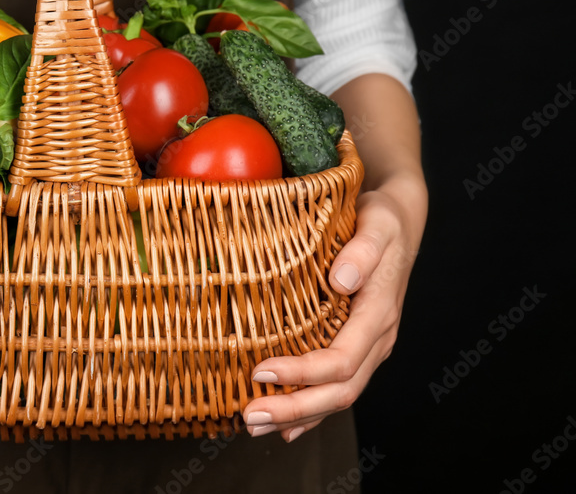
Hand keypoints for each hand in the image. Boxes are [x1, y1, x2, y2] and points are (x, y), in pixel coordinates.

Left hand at [242, 173, 426, 440]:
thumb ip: (363, 251)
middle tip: (249, 416)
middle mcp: (376, 340)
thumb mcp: (377, 224)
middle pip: (339, 391)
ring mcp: (367, 348)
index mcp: (379, 314)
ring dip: (296, 416)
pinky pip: (334, 388)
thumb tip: (342, 280)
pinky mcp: (354, 347)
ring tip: (253, 425)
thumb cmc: (380, 220)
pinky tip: (284, 426)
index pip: (341, 359)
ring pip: (336, 397)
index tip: (260, 370)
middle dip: (294, 409)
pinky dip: (309, 411)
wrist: (397, 221)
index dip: (302, 372)